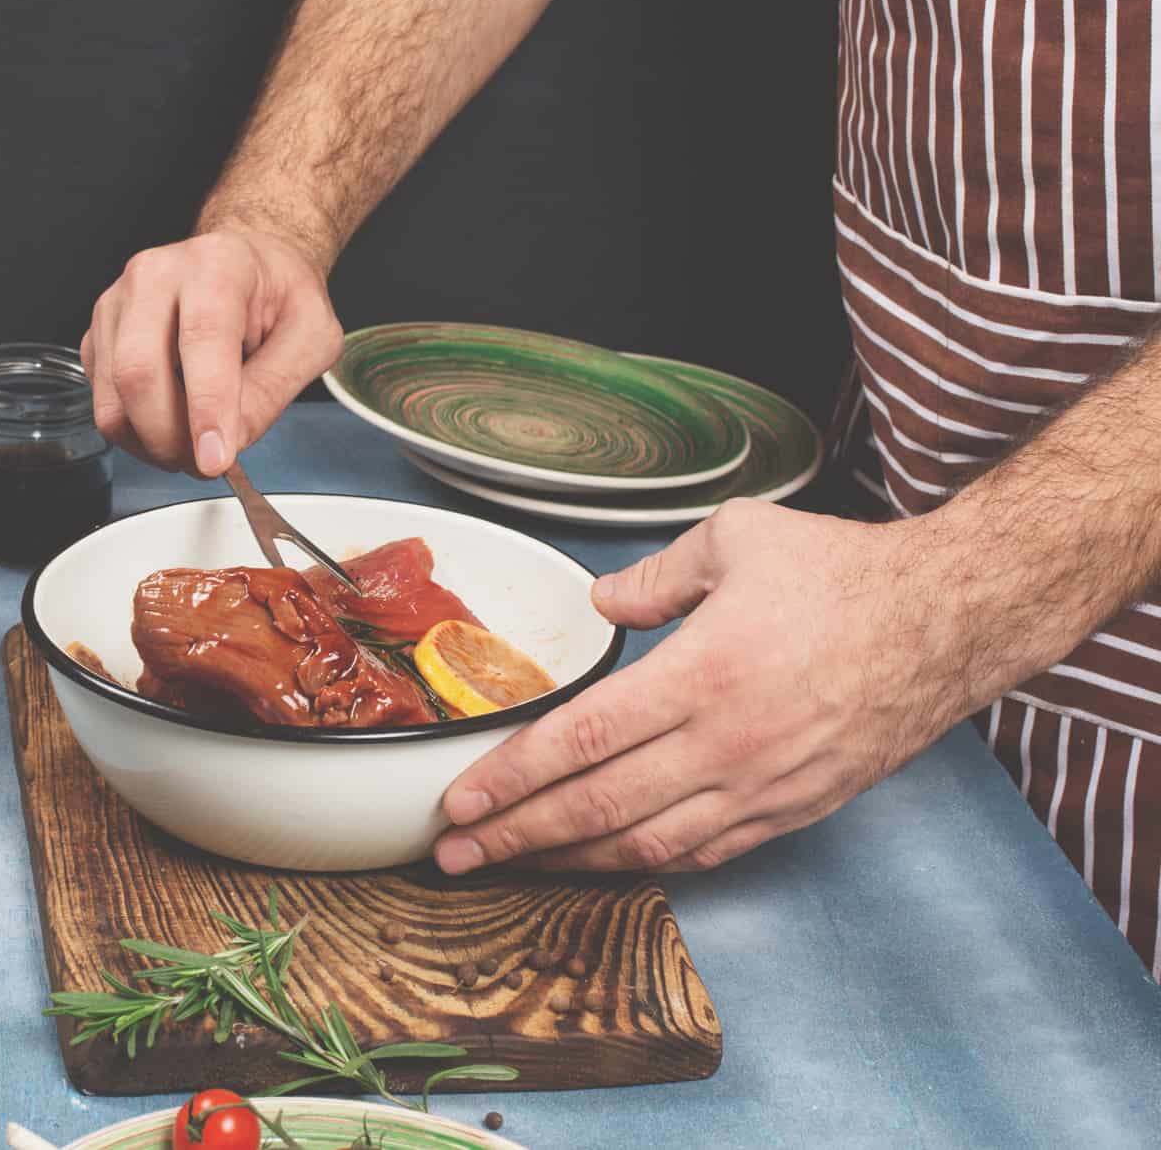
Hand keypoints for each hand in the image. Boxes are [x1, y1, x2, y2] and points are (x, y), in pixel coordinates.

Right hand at [80, 227, 341, 474]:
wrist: (246, 265)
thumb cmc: (278, 295)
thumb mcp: (312, 336)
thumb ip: (274, 387)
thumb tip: (229, 441)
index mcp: (216, 264)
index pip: (202, 337)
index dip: (207, 407)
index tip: (215, 458)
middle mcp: (156, 275)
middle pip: (138, 371)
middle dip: (171, 437)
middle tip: (207, 462)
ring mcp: (118, 304)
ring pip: (113, 397)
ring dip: (152, 443)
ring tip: (192, 446)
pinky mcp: (98, 335)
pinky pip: (103, 402)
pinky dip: (136, 432)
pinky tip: (172, 421)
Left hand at [433, 498, 975, 873]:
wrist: (954, 619)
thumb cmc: (846, 573)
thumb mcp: (737, 540)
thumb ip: (655, 575)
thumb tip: (601, 601)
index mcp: (702, 674)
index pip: (579, 741)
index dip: (510, 778)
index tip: (459, 802)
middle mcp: (728, 744)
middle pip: (597, 808)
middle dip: (515, 837)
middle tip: (452, 855)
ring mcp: (764, 786)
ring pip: (647, 844)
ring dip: (569, 862)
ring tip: (511, 867)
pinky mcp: (796, 808)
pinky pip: (706, 852)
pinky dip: (645, 864)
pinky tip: (602, 863)